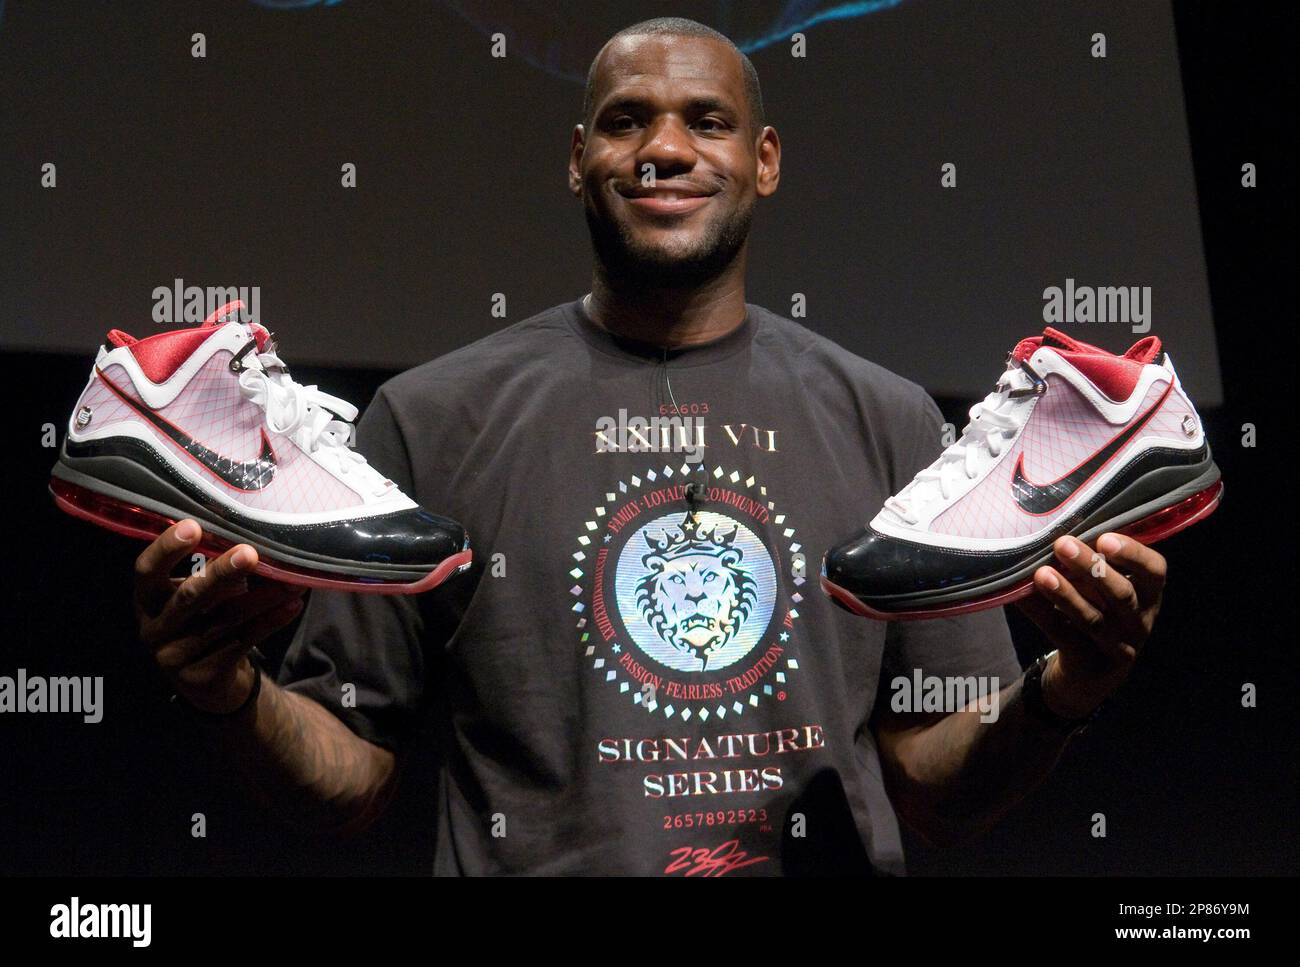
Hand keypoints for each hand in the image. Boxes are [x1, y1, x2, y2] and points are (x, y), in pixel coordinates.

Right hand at [133, 520, 306, 712]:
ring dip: (262, 598)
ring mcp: (175, 656)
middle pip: (189, 597)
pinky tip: (292, 606)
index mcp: (147, 599)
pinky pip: (241, 642)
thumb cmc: (202, 620)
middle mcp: (154, 628)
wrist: (207, 681)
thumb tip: (254, 535)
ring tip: (292, 582)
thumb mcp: (199, 595)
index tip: (193, 525)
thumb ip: (211, 569)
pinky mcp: (202, 676)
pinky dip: (270, 622)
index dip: (166, 548)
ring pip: (224, 621)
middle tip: (249, 553)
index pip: (147, 571)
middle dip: (221, 573)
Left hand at [1015, 532, 1166, 719]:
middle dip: (1091, 568)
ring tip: (1041, 574)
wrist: (1089, 677)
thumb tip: (1059, 525)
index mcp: (1148, 597)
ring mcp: (1117, 647)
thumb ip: (1096, 564)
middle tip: (1062, 544)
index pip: (1155, 572)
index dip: (1134, 554)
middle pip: (1122, 595)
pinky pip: (1063, 636)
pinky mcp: (1088, 664)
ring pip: (1093, 619)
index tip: (1105, 538)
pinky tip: (1020, 597)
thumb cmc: (1099, 615)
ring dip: (1066, 594)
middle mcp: (1139, 622)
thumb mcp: (1105, 591)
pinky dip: (1040, 614)